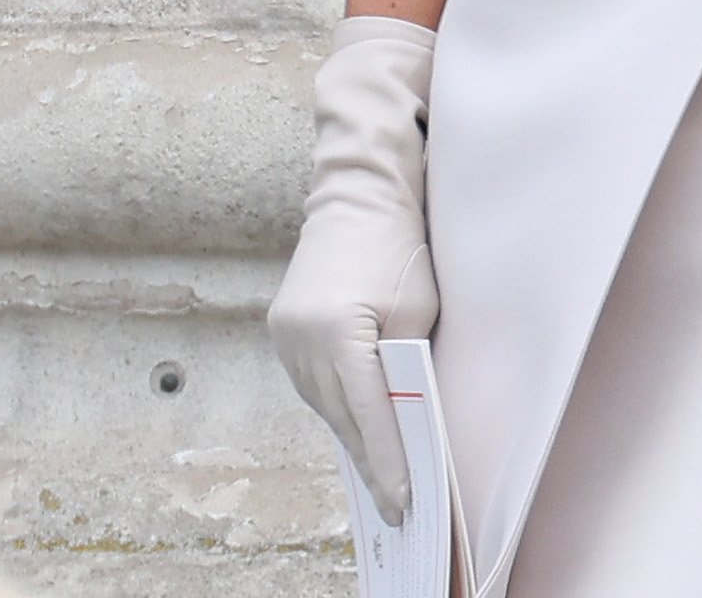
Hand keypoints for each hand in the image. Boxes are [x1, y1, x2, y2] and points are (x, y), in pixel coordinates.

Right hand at [268, 19, 440, 523]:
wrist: (359, 191)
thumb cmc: (400, 246)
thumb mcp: (419, 310)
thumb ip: (409, 367)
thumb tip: (411, 421)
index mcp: (337, 334)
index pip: (369, 416)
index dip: (390, 464)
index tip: (407, 503)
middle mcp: (300, 341)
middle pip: (343, 418)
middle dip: (373, 463)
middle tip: (399, 509)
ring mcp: (285, 337)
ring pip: (326, 405)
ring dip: (356, 436)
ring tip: (384, 480)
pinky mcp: (283, 330)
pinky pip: (316, 383)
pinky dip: (340, 406)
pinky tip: (361, 429)